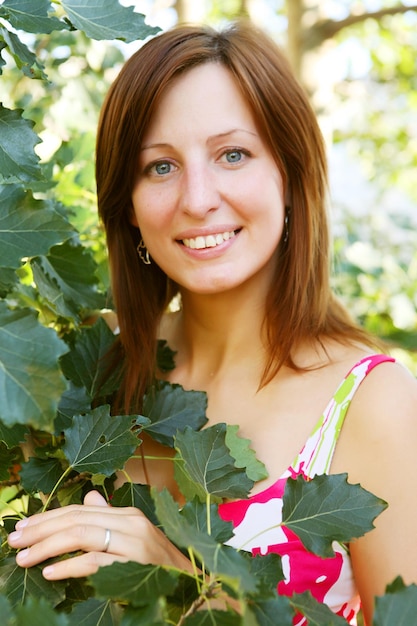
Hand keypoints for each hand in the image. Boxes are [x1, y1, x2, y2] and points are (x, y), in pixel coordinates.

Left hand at [7, 490, 190, 579]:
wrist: (194, 583)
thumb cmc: (159, 564)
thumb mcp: (134, 536)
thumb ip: (110, 517)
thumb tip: (89, 499)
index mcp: (127, 514)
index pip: (79, 510)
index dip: (48, 517)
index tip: (22, 527)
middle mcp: (131, 522)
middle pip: (77, 519)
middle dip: (41, 529)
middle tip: (14, 540)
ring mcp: (134, 542)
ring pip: (82, 535)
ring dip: (47, 546)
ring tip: (24, 557)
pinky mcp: (135, 563)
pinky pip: (95, 561)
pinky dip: (69, 566)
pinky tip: (50, 572)